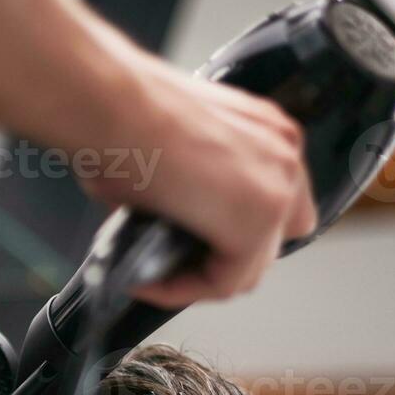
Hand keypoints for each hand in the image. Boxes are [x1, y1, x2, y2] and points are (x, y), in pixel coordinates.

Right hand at [79, 46, 317, 308]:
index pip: (276, 207)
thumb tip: (167, 224)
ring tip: (154, 277)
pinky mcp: (254, 226)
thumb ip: (191, 190)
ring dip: (199, 278)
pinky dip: (182, 289)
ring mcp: (277, 191)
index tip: (187, 244)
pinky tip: (145, 280)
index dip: (231, 234)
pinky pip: (222, 282)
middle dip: (220, 259)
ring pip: (248, 268)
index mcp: (270, 132)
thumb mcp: (172, 151)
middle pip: (271, 242)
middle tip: (171, 264)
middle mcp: (285, 157)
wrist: (108, 104)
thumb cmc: (121, 113)